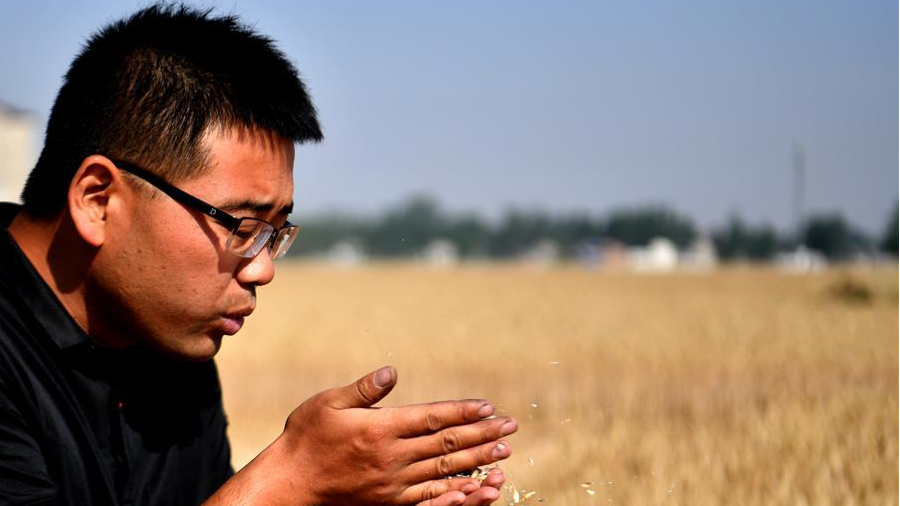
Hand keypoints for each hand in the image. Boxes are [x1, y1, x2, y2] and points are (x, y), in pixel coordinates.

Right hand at [205, 366, 516, 505]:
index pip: (433, 419)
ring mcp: (393, 485)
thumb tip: (393, 371)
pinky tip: (474, 489)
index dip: (463, 412)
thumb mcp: (328, 403)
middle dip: (482, 435)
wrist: (289, 486)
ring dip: (477, 462)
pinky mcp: (390, 503)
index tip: (489, 408)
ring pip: (445, 472)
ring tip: (502, 454)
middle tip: (510, 429)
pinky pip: (431, 500)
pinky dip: (456, 494)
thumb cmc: (305, 438)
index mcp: (380, 429)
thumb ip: (364, 389)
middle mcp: (392, 458)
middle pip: (447, 445)